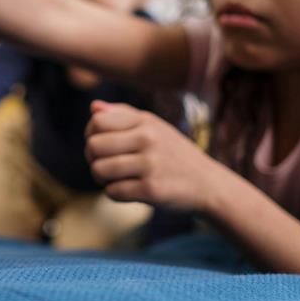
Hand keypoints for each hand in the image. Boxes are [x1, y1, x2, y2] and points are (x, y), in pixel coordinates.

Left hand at [85, 100, 214, 212]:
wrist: (208, 184)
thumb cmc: (174, 154)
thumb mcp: (154, 126)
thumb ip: (123, 115)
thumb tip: (93, 107)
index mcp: (146, 121)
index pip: (98, 121)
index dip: (91, 135)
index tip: (101, 145)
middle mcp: (148, 139)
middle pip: (93, 146)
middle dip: (92, 158)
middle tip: (105, 165)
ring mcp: (150, 164)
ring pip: (99, 169)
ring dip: (101, 178)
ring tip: (114, 178)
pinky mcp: (151, 190)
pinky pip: (112, 191)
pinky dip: (115, 193)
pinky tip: (128, 190)